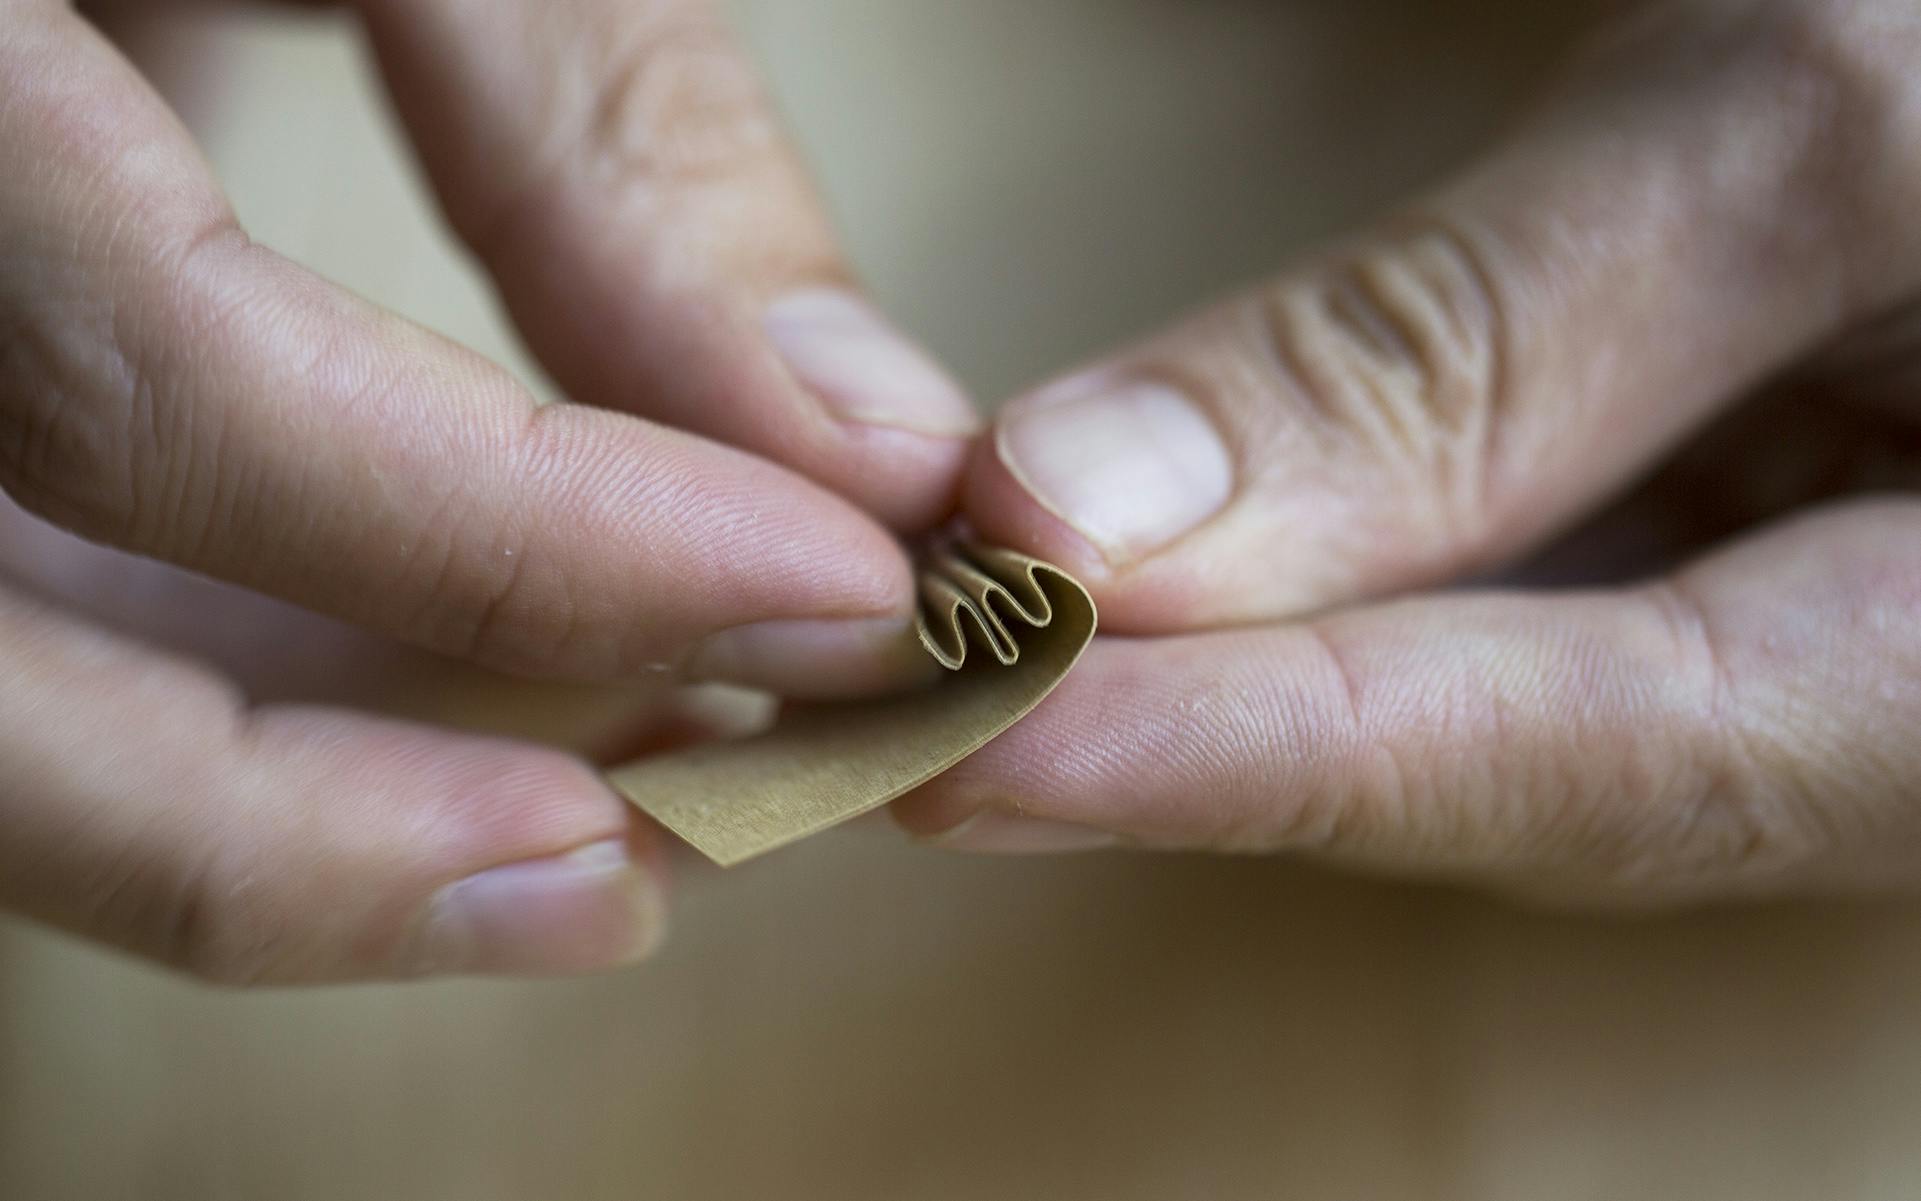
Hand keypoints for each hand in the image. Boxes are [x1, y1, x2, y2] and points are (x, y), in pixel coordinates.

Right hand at [0, 0, 974, 981]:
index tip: (837, 598)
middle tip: (651, 876)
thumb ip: (608, 131)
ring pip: (2, 701)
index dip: (510, 540)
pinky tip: (469, 714)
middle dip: (325, 833)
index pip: (155, 379)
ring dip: (299, 810)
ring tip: (600, 827)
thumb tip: (863, 451)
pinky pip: (43, 618)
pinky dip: (252, 699)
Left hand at [897, 0, 1920, 903]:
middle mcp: (1894, 720)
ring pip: (1488, 729)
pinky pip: (1518, 640)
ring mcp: (1821, 661)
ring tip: (960, 660)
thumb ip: (1462, 348)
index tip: (967, 740)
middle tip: (894, 708)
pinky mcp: (1750, 581)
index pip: (1574, 761)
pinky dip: (1317, 611)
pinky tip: (1138, 593)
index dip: (1248, 757)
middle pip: (1503, 782)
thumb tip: (1090, 515)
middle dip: (1187, 744)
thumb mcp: (1809, 132)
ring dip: (1217, 691)